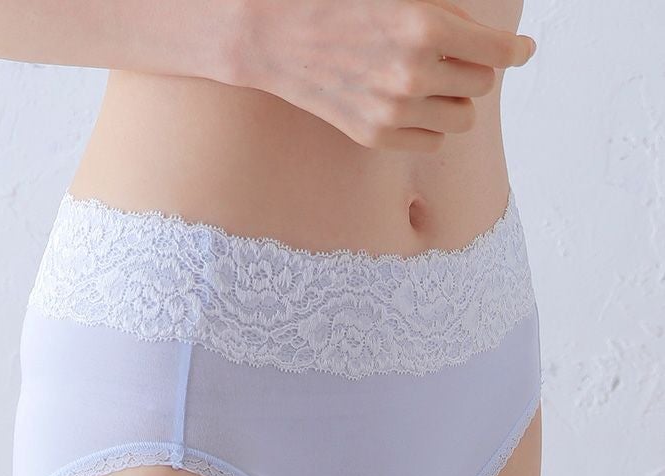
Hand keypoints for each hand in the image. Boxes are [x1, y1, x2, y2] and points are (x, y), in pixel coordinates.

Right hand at [231, 0, 536, 150]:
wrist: (272, 34)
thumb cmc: (337, 0)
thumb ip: (449, 11)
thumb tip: (492, 40)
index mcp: (425, 25)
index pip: (500, 52)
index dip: (517, 50)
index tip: (522, 50)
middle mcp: (413, 73)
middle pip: (482, 85)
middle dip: (473, 68)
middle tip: (451, 56)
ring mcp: (392, 111)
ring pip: (462, 118)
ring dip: (454, 99)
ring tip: (430, 82)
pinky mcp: (374, 136)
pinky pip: (433, 142)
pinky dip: (430, 124)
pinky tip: (410, 105)